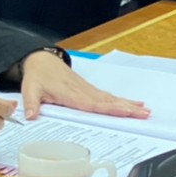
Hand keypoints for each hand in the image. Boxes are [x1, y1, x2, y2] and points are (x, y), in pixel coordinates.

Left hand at [19, 50, 148, 120]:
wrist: (41, 60)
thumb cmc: (37, 75)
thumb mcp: (30, 89)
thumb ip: (31, 104)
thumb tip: (30, 116)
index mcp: (71, 94)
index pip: (93, 104)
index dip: (110, 108)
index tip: (125, 111)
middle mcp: (83, 92)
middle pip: (108, 102)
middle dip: (127, 108)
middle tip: (144, 114)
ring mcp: (88, 90)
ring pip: (111, 99)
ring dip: (128, 105)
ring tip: (145, 111)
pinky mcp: (89, 90)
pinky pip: (107, 97)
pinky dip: (121, 101)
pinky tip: (132, 105)